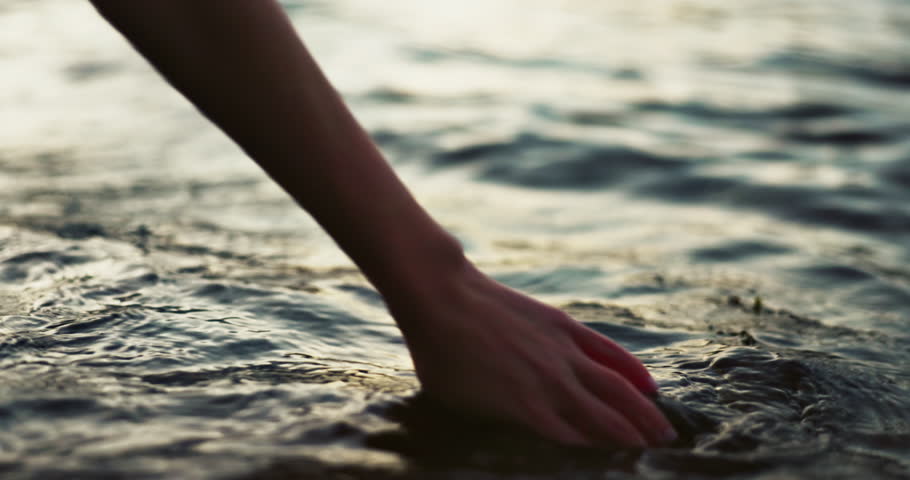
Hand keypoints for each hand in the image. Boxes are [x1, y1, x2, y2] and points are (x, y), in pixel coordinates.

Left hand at [386, 261, 676, 447]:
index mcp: (529, 411)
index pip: (578, 445)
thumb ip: (501, 424)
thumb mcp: (463, 406)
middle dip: (635, 444)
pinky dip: (633, 370)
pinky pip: (609, 353)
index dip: (602, 460)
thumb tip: (524, 439)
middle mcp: (555, 385)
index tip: (619, 470)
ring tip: (665, 433)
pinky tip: (649, 386)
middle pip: (608, 422)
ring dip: (646, 414)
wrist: (443, 297)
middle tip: (657, 458)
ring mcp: (564, 353)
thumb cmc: (442, 357)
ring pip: (619, 389)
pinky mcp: (565, 326)